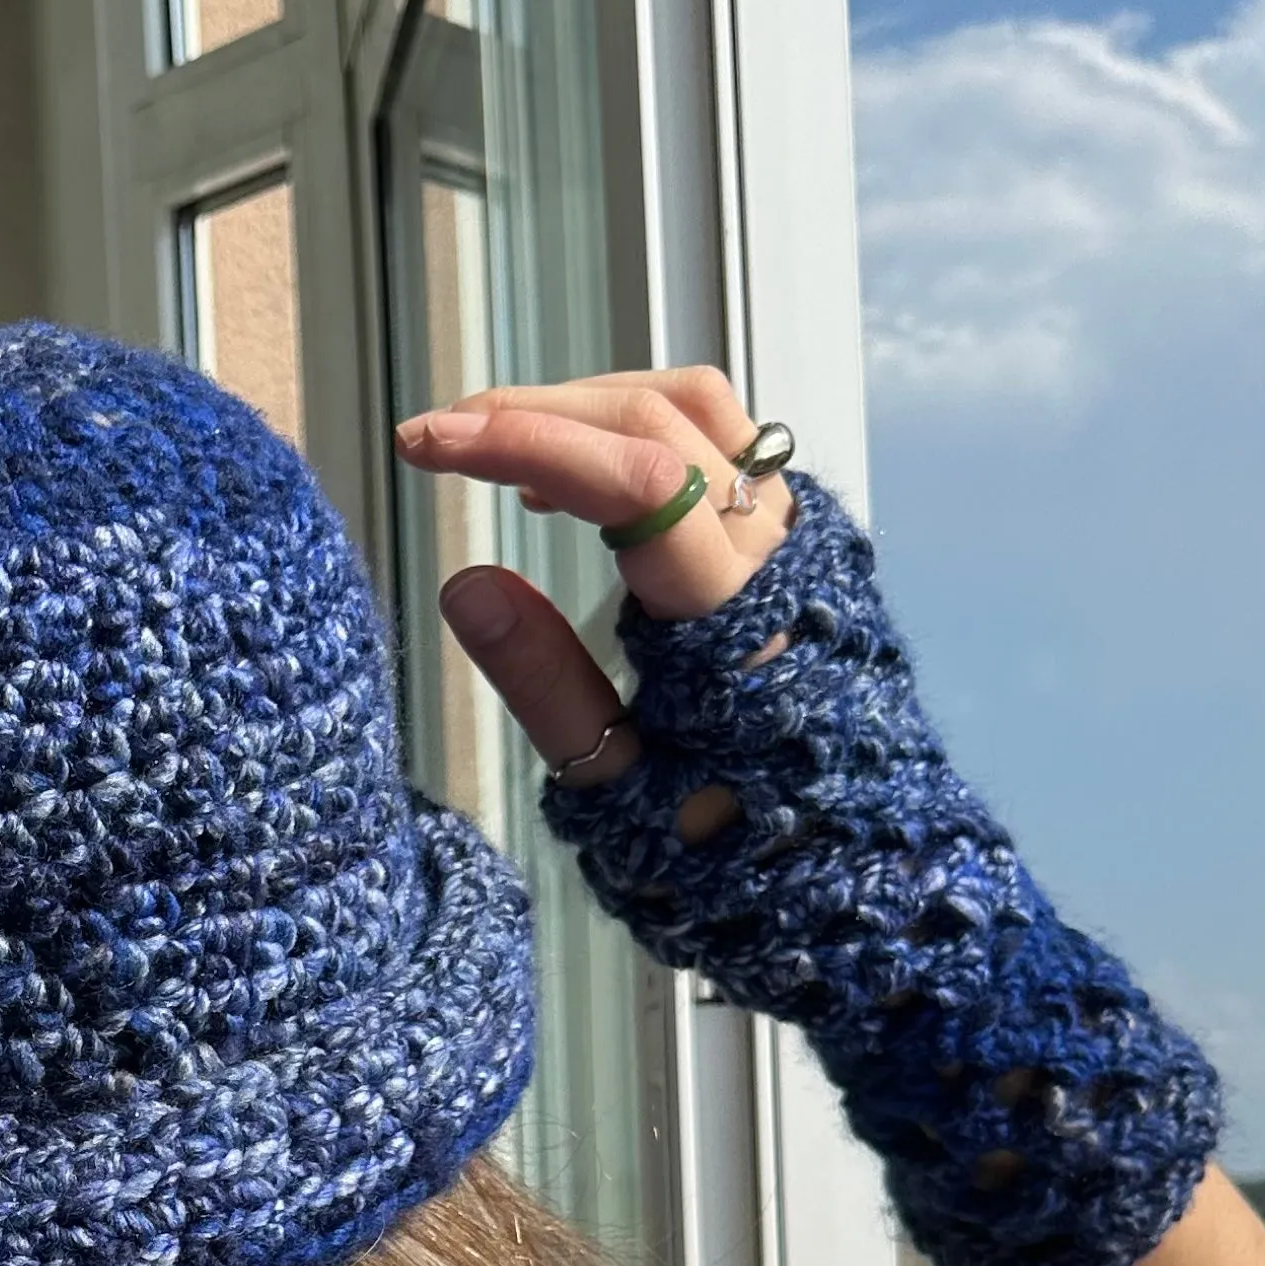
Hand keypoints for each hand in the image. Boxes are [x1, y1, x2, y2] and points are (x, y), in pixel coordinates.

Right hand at [396, 365, 790, 836]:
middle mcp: (780, 552)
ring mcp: (792, 533)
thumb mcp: (618, 788)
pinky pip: (712, 437)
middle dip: (532, 413)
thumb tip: (466, 584)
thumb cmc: (727, 839)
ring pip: (689, 409)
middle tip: (434, 436)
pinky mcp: (786, 533)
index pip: (634, 481)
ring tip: (490, 442)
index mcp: (740, 619)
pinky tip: (557, 475)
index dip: (524, 443)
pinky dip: (625, 430)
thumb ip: (544, 683)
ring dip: (580, 406)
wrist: (838, 859)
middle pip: (655, 422)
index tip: (426, 443)